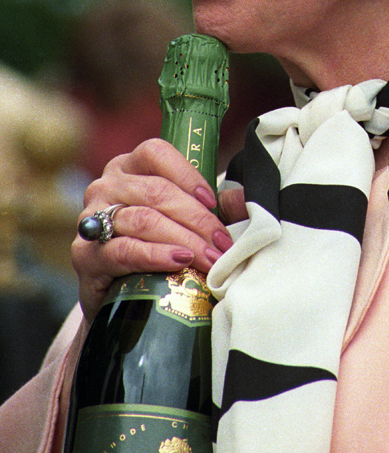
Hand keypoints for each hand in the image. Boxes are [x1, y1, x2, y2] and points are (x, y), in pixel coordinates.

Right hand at [72, 138, 234, 321]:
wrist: (124, 299)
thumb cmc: (160, 248)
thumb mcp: (187, 221)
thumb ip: (213, 207)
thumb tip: (240, 198)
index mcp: (129, 167)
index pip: (156, 153)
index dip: (188, 175)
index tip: (213, 203)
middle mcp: (106, 186)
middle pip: (156, 191)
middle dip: (197, 219)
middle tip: (222, 244)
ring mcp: (90, 219)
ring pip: (144, 220)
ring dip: (184, 240)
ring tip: (210, 258)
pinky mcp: (84, 254)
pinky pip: (124, 250)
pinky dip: (156, 255)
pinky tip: (178, 262)